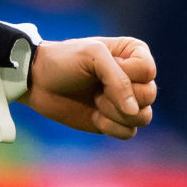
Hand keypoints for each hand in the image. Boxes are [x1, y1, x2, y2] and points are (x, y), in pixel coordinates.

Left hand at [25, 37, 157, 139]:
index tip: (101, 67)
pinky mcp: (115, 121)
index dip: (125, 73)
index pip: (147, 71)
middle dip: (118, 95)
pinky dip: (110, 127)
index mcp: (133, 53)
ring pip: (143, 117)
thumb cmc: (63, 61)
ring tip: (94, 101)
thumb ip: (119, 80)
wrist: (37, 81)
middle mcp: (135, 78)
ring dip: (114, 112)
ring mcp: (126, 101)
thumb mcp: (92, 56)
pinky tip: (93, 115)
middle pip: (149, 95)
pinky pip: (129, 132)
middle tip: (95, 88)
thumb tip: (134, 111)